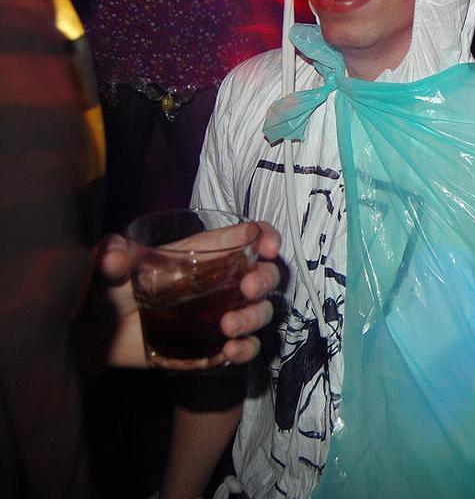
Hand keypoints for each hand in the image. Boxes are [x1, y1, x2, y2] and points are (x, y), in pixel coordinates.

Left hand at [88, 222, 280, 369]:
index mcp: (202, 255)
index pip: (245, 238)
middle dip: (265, 279)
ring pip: (260, 311)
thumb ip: (109, 257)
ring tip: (229, 327)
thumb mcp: (106, 266)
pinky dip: (245, 349)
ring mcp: (218, 315)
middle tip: (248, 289)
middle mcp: (218, 283)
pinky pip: (244, 347)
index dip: (265, 236)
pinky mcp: (212, 346)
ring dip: (254, 317)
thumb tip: (113, 258)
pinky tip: (230, 351)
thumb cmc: (104, 291)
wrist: (92, 335)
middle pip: (263, 274)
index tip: (268, 247)